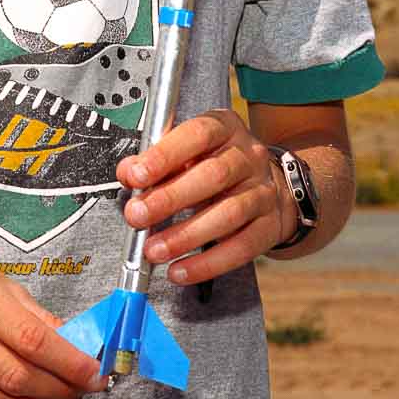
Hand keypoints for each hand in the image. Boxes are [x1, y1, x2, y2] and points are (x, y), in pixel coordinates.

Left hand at [116, 109, 292, 285]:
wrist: (268, 184)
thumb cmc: (217, 164)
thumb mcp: (189, 151)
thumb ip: (157, 161)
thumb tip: (129, 173)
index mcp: (225, 128)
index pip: (197, 135)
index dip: (165, 155)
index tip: (136, 175)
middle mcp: (248, 156)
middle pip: (213, 175)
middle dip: (169, 199)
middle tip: (137, 216)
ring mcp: (263, 191)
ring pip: (228, 214)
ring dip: (185, 235)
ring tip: (154, 249)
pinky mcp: (270, 225)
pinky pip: (241, 248)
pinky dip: (208, 263)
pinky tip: (180, 270)